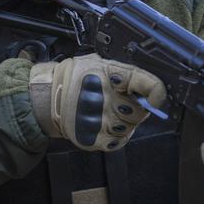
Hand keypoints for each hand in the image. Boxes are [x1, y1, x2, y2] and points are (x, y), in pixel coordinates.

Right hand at [29, 53, 166, 151]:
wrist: (47, 96)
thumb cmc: (74, 77)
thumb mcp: (98, 63)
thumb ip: (122, 73)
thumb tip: (145, 83)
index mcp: (112, 75)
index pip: (144, 82)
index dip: (155, 90)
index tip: (156, 96)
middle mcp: (108, 99)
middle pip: (140, 111)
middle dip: (136, 108)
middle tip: (122, 103)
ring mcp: (102, 121)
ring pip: (129, 127)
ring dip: (125, 122)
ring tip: (109, 113)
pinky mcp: (95, 138)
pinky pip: (118, 141)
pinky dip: (116, 135)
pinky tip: (105, 124)